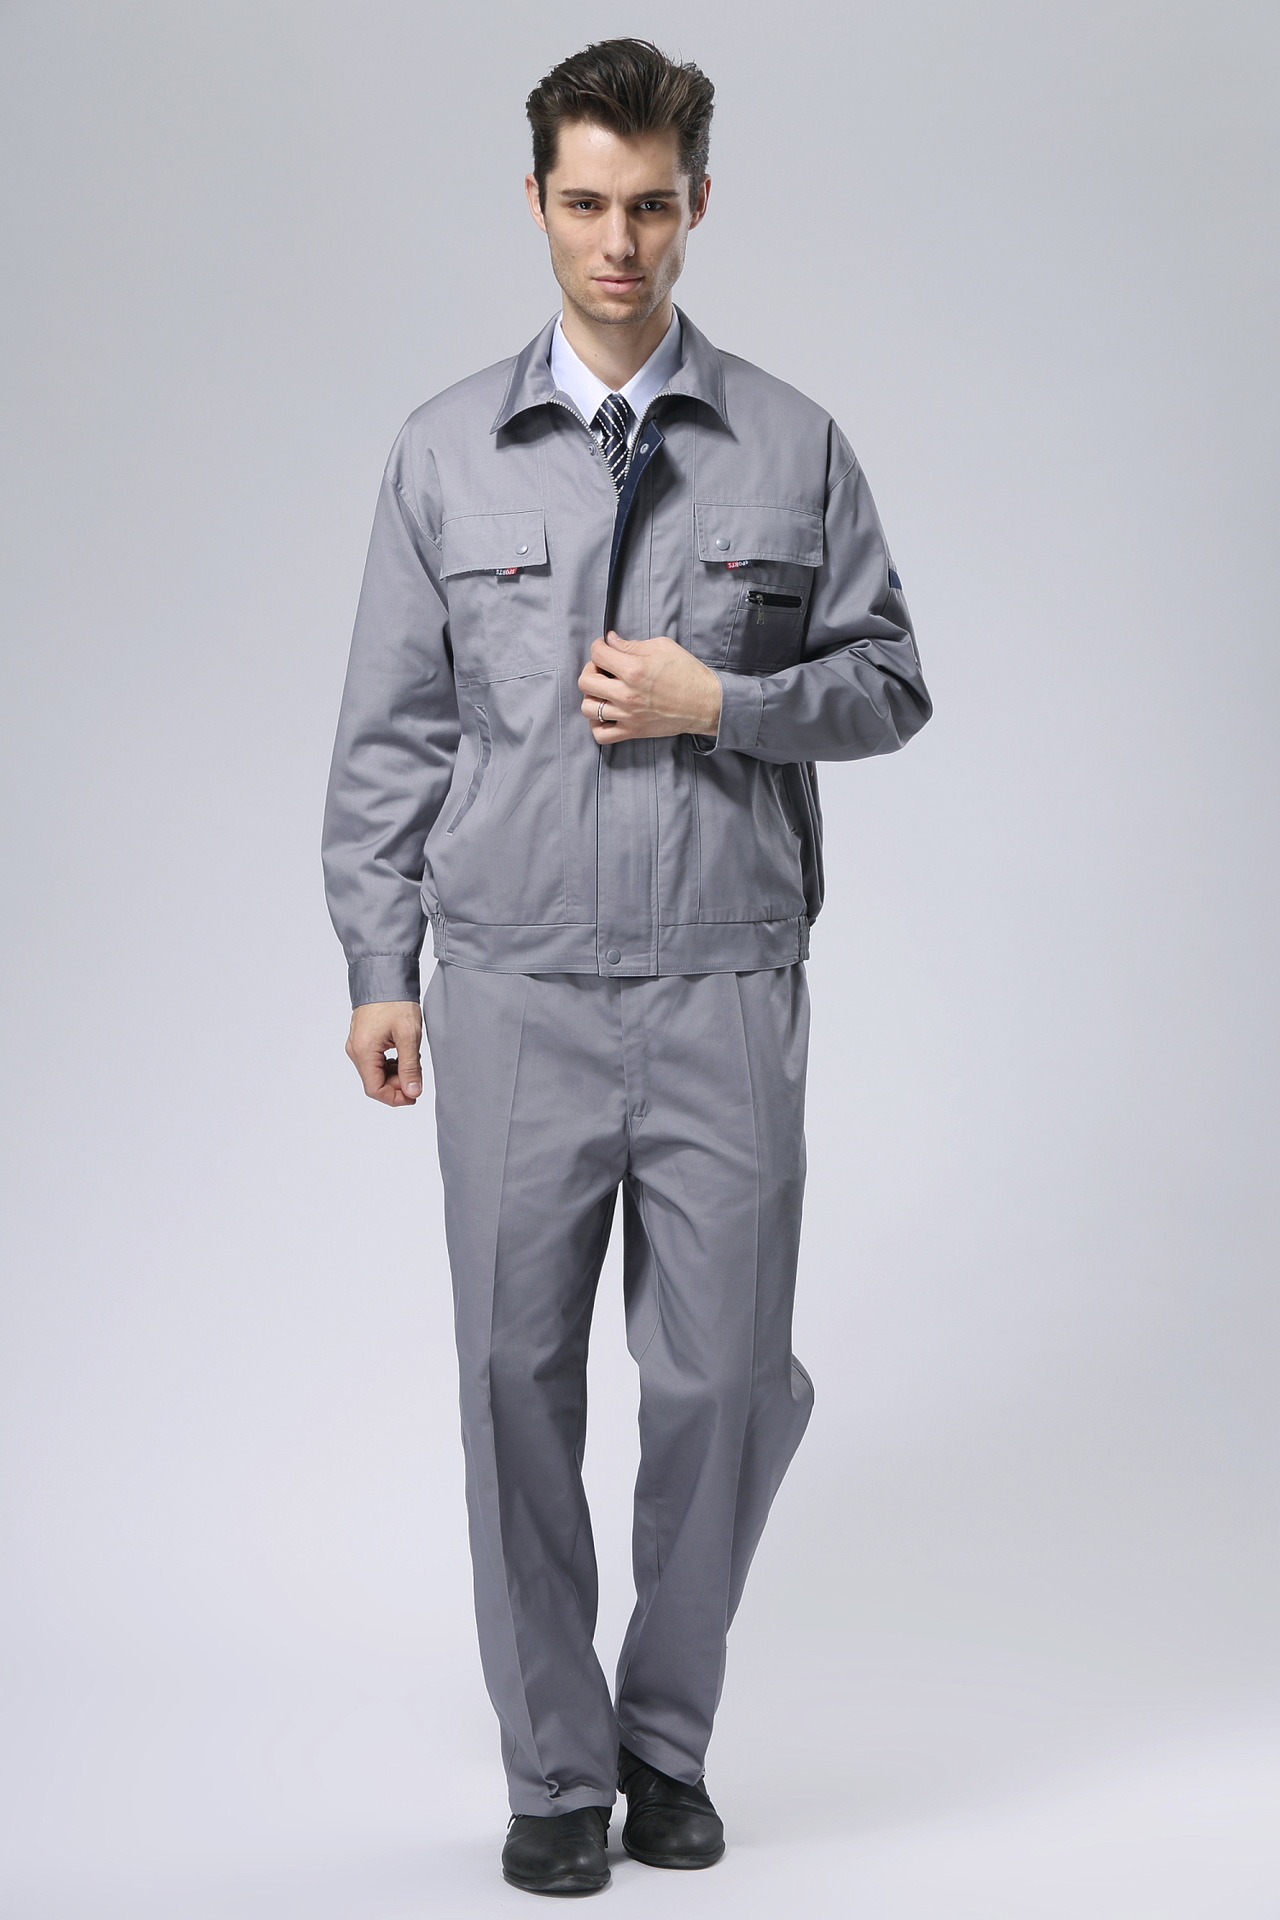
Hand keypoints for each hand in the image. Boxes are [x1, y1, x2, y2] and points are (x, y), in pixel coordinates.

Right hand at [345, 1000, 422, 1105]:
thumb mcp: (408, 1036)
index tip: (414, 1095)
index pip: (374, 1089)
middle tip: (417, 1075)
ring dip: (395, 1074)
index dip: (395, 1098)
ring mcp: (357, 1044)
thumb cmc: (395, 1001)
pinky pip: (375, 1061)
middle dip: (397, 1084)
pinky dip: (391, 1063)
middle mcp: (355, 1050)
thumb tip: (412, 1091)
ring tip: (413, 1061)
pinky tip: (405, 1054)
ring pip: (376, 1072)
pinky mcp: (363, 1039)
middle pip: (374, 1082)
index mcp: (363, 1051)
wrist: (385, 975)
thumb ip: (410, 1067)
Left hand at [578, 630, 721, 743]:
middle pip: (585, 681)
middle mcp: (626, 694)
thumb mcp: (663, 647)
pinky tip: (605, 714)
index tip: (604, 647)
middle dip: (591, 669)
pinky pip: (601, 735)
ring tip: (603, 692)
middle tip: (603, 668)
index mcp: (634, 669)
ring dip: (591, 697)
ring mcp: (628, 715)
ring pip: (588, 708)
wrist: (706, 703)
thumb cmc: (688, 672)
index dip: (598, 646)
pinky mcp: (633, 731)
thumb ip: (632, 645)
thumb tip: (611, 641)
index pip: (597, 654)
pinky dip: (597, 726)